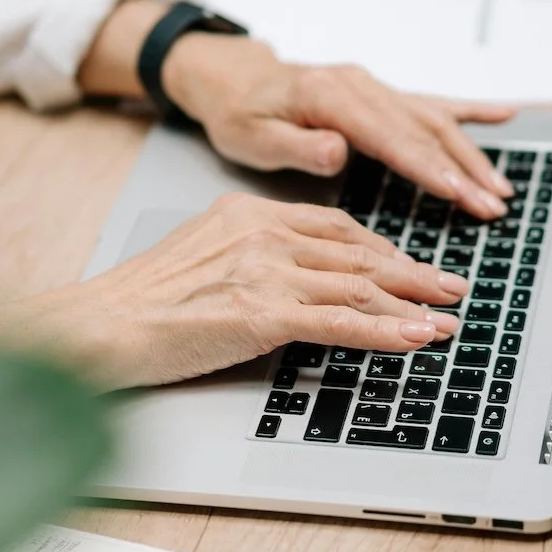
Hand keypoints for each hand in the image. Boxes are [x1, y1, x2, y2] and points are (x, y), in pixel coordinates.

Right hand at [9, 194, 467, 387]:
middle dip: (413, 272)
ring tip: (447, 318)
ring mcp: (264, 270)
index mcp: (247, 213)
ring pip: (357, 285)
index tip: (410, 264)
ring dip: (411, 304)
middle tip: (452, 285)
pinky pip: (341, 322)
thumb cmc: (141, 304)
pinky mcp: (262, 313)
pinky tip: (415, 338)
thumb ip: (252, 259)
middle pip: (357, 251)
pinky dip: (386, 331)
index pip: (333, 226)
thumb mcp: (203, 260)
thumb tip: (294, 285)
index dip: (381, 248)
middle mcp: (262, 232)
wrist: (99, 326)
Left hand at [162, 35, 514, 219]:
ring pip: (434, 119)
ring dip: (471, 153)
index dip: (429, 167)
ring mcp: (373, 86)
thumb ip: (297, 146)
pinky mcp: (378, 93)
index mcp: (330, 96)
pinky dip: (469, 109)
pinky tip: (505, 114)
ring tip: (501, 188)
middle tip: (493, 204)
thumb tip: (339, 151)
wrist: (230, 76)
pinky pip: (430, 101)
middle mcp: (359, 85)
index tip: (461, 193)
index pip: (390, 137)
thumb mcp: (252, 136)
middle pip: (423, 129)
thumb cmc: (238, 111)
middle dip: (464, 169)